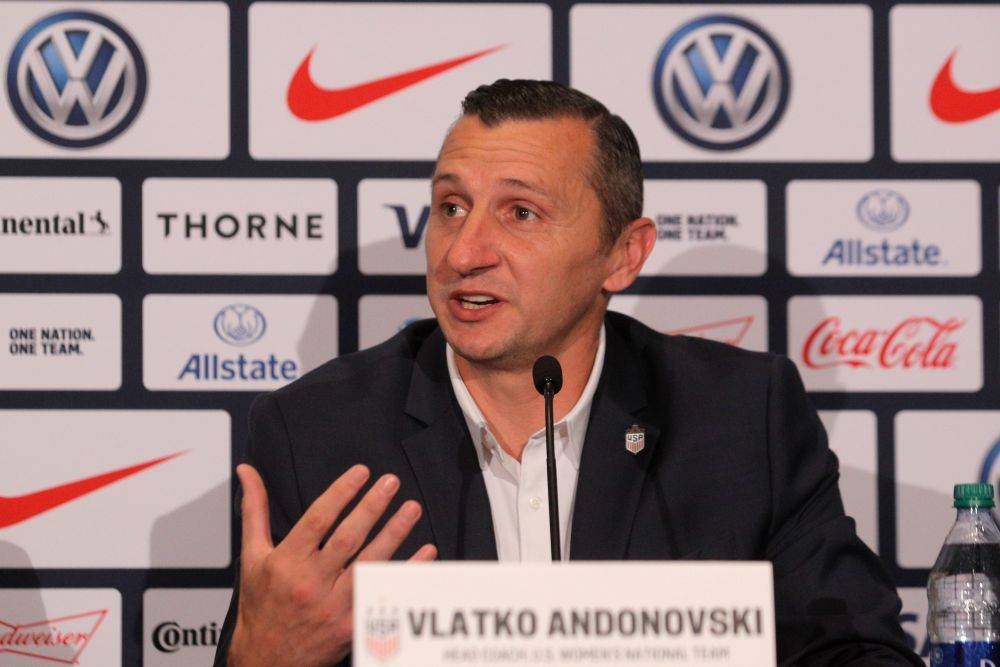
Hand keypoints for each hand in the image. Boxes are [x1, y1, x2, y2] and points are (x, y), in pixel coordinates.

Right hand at [228, 463, 436, 666]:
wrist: (266, 659)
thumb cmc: (261, 604)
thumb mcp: (253, 556)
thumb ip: (255, 510)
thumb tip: (247, 472)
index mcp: (287, 562)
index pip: (317, 519)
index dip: (340, 493)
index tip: (361, 472)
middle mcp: (310, 582)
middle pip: (348, 538)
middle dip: (372, 507)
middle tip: (391, 482)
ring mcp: (333, 605)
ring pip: (369, 563)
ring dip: (395, 534)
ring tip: (411, 509)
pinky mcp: (351, 624)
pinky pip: (384, 593)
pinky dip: (407, 572)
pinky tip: (427, 553)